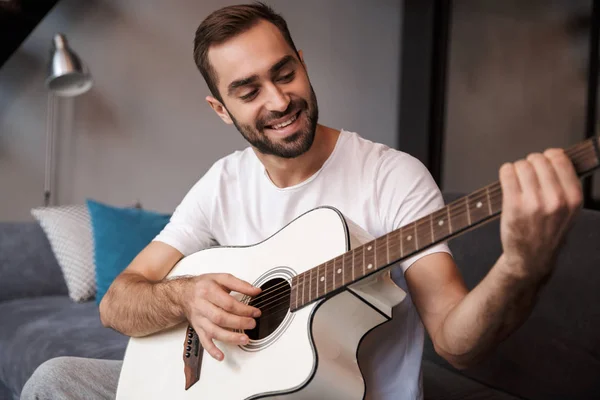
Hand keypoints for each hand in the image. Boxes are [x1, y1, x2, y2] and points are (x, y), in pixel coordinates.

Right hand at [184, 273, 260, 360]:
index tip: (255, 312)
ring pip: (214, 331)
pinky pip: (204, 342)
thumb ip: (240, 284)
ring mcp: (199, 319)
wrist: (184, 294)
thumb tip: (256, 291)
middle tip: (252, 324)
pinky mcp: (198, 329)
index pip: (228, 303)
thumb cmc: (204, 286)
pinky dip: (212, 350)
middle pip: (221, 318)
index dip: (244, 309)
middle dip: (239, 323)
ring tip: (244, 339)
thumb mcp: (221, 278)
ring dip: (230, 338)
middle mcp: (202, 306)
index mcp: (208, 291)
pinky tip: (220, 356)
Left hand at [498, 148, 582, 281]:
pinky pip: (507, 173)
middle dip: (531, 163)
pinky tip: (508, 178)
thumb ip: (566, 186)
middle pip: (539, 160)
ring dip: (517, 168)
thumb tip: (555, 156)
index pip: (560, 159)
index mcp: (574, 198)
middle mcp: (556, 200)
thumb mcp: (569, 211)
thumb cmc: (548, 232)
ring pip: (522, 165)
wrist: (531, 258)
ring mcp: (534, 203)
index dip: (549, 156)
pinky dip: (506, 172)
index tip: (544, 161)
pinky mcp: (513, 205)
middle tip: (528, 173)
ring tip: (518, 179)